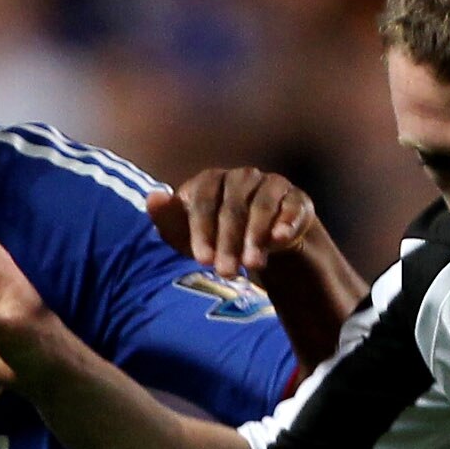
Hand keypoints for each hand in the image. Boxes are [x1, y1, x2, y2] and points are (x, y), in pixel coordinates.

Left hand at [146, 168, 316, 280]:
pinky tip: (280, 240)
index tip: (201, 260)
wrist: (264, 243)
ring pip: (262, 206)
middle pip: (232, 207)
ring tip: (252, 265)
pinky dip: (287, 222)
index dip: (202, 229)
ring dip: (256, 237)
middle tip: (226, 272)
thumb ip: (168, 220)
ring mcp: (270, 185)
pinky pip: (292, 206)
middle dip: (228, 241)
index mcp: (211, 180)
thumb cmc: (217, 237)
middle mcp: (242, 177)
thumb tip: (153, 197)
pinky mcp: (297, 199)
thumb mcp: (189, 236)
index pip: (203, 199)